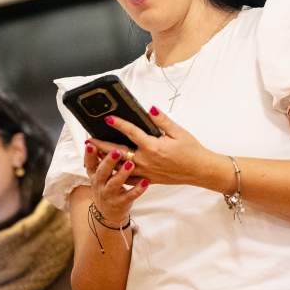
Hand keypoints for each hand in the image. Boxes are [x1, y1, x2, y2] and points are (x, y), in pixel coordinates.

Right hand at [83, 140, 149, 226]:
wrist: (109, 213)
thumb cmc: (107, 187)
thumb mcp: (99, 175)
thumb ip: (99, 160)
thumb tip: (98, 139)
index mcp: (94, 175)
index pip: (89, 163)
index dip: (89, 154)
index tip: (91, 144)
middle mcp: (100, 184)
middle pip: (102, 172)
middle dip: (108, 161)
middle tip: (116, 151)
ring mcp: (110, 194)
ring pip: (115, 183)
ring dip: (122, 174)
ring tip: (131, 164)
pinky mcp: (121, 202)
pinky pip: (130, 195)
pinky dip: (138, 189)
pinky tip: (145, 181)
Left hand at [92, 105, 217, 187]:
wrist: (200, 171)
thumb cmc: (191, 150)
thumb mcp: (178, 132)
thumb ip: (162, 120)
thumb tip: (149, 109)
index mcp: (153, 146)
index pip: (131, 132)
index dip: (118, 124)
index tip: (107, 118)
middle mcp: (146, 160)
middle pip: (119, 152)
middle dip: (102, 145)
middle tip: (89, 139)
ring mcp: (146, 172)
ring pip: (120, 167)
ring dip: (106, 160)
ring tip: (93, 155)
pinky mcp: (148, 179)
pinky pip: (128, 179)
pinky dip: (117, 175)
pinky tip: (108, 171)